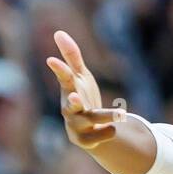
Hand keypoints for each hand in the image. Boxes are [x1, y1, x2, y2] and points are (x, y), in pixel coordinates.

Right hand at [46, 30, 121, 148]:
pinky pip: (99, 137)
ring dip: (106, 116)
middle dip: (72, 102)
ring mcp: (77, 125)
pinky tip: (115, 128)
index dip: (58, 70)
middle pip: (70, 105)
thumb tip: (58, 32)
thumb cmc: (81, 96)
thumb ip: (72, 56)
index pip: (63, 78)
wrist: (87, 128)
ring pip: (91, 121)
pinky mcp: (86, 140)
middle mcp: (70, 109)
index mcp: (69, 90)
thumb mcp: (80, 76)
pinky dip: (108, 132)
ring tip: (121, 114)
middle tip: (75, 98)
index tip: (51, 60)